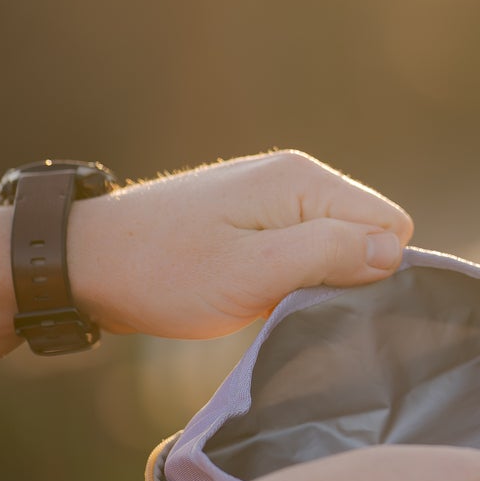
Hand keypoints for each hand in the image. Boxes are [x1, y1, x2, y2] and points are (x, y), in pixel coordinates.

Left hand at [68, 151, 413, 338]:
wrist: (84, 263)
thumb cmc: (164, 273)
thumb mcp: (252, 274)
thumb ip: (329, 255)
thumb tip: (395, 251)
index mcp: (303, 180)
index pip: (391, 225)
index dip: (372, 272)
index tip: (323, 299)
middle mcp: (296, 176)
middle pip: (367, 233)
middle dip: (345, 276)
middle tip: (287, 304)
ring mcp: (273, 194)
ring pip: (336, 245)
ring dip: (312, 281)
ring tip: (265, 301)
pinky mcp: (254, 217)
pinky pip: (304, 248)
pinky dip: (289, 277)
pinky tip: (253, 295)